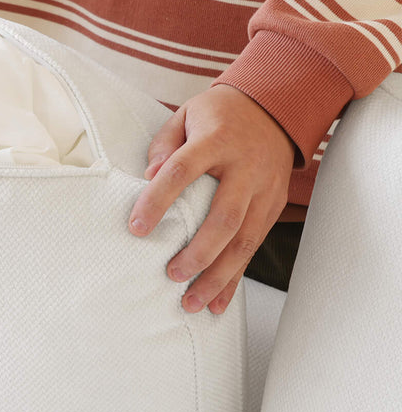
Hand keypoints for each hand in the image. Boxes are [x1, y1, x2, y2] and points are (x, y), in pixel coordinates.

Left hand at [127, 85, 294, 314]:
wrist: (274, 108)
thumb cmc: (218, 116)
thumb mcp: (186, 116)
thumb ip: (164, 145)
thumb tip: (148, 176)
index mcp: (216, 140)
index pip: (182, 170)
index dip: (158, 199)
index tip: (137, 228)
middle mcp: (245, 168)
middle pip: (223, 217)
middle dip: (198, 252)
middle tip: (172, 274)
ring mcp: (264, 190)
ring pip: (243, 240)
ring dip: (218, 276)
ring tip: (191, 302)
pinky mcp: (272, 207)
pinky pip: (254, 247)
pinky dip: (235, 278)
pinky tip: (218, 302)